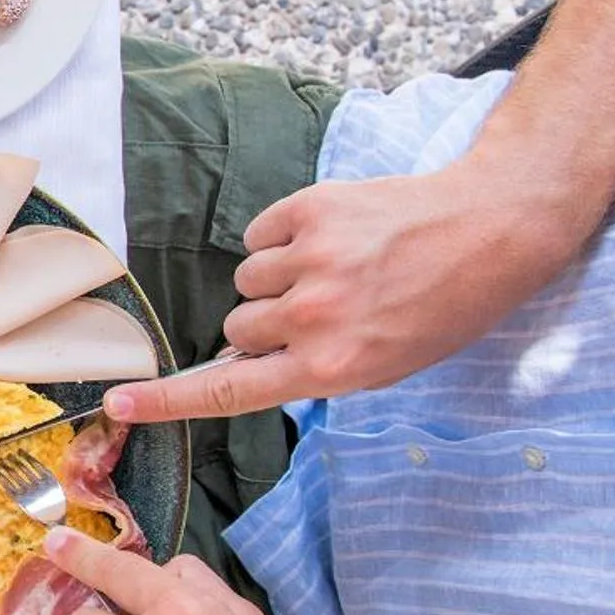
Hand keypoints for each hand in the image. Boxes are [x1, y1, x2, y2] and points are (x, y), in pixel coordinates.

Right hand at [106, 155, 579, 424]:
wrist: (493, 227)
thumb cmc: (448, 306)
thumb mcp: (388, 363)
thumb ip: (314, 368)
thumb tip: (248, 360)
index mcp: (332, 367)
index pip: (228, 390)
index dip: (169, 399)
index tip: (121, 402)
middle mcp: (313, 318)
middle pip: (237, 328)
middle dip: (264, 324)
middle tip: (320, 312)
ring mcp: (309, 261)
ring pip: (248, 280)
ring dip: (276, 279)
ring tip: (334, 270)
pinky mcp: (309, 212)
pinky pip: (260, 235)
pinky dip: (283, 237)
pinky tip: (330, 238)